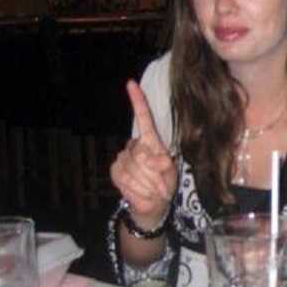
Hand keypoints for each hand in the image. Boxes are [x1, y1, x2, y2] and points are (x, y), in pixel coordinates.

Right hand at [110, 80, 176, 225]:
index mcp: (149, 140)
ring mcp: (122, 158)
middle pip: (142, 155)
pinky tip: (143, 192)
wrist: (153, 204)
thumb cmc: (165, 183)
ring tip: (153, 189)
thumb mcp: (170, 172)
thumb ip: (164, 164)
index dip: (137, 101)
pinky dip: (139, 189)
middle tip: (161, 184)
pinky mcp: (115, 171)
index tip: (131, 83)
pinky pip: (127, 179)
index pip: (143, 117)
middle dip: (155, 173)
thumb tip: (155, 160)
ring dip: (149, 184)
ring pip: (135, 169)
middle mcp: (133, 146)